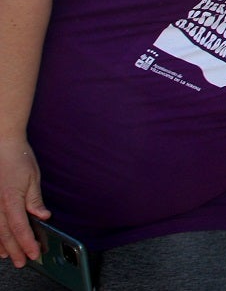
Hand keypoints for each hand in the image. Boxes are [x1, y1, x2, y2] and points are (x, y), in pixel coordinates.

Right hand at [0, 138, 45, 266]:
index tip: (35, 253)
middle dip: (15, 250)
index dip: (27, 243)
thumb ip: (35, 200)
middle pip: (5, 234)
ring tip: (9, 256)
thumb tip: (42, 217)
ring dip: (2, 245)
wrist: (1, 144)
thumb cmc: (18, 158)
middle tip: (24, 262)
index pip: (20, 227)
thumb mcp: (32, 177)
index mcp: (10, 199)